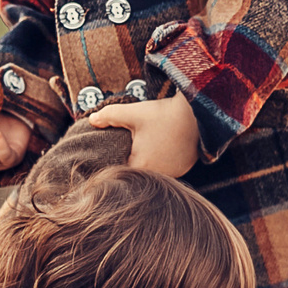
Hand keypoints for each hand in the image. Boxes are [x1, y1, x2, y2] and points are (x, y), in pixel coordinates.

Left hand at [84, 94, 200, 177]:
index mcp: (143, 167)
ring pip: (154, 170)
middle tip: (129, 145)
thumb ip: (109, 116)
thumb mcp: (133, 113)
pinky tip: (160, 146)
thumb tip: (90, 120)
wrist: (197, 111)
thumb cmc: (163, 114)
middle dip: (132, 160)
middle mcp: (160, 175)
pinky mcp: (185, 166)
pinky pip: (168, 167)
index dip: (116, 162)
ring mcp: (175, 172)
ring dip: (148, 161)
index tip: (113, 151)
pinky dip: (163, 159)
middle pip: (138, 172)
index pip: (122, 172)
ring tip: (146, 145)